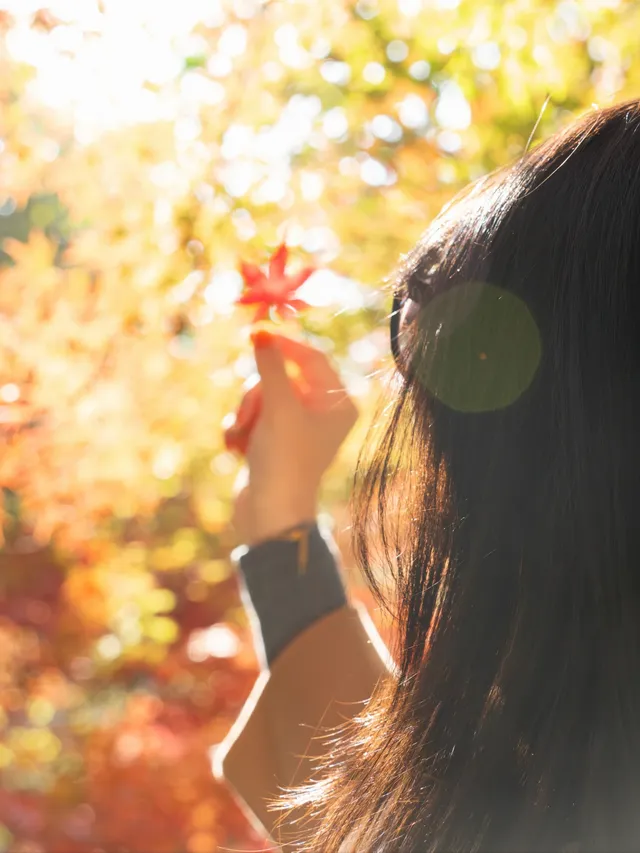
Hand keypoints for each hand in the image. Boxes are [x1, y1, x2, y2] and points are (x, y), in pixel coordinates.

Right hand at [224, 330, 358, 544]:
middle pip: (281, 376)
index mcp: (338, 403)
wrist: (269, 514)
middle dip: (257, 393)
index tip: (256, 335)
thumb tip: (260, 332)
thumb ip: (270, 366)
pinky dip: (241, 428)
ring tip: (242, 436)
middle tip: (250, 414)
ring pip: (261, 394)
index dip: (284, 346)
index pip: (312, 357)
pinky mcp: (273, 439)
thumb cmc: (284, 460)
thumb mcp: (278, 407)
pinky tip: (236, 448)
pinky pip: (251, 415)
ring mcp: (296, 427)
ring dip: (245, 412)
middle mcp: (321, 412)